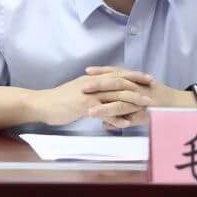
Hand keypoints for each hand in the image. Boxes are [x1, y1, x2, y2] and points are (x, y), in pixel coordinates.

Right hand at [33, 70, 152, 126]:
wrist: (43, 104)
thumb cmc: (60, 100)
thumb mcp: (79, 91)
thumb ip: (92, 92)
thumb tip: (103, 96)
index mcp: (93, 79)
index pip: (117, 74)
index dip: (133, 75)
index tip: (147, 78)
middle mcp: (93, 83)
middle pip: (120, 82)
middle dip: (138, 86)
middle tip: (152, 90)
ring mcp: (90, 94)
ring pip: (116, 95)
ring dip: (132, 100)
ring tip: (146, 106)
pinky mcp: (85, 106)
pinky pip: (105, 111)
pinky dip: (116, 117)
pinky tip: (126, 123)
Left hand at [83, 66, 185, 128]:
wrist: (179, 106)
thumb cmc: (159, 99)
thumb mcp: (142, 93)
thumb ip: (125, 96)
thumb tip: (105, 115)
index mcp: (136, 80)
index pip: (116, 72)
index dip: (102, 71)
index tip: (87, 71)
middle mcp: (138, 88)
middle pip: (116, 83)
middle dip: (99, 85)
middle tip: (83, 88)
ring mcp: (141, 101)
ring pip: (120, 102)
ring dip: (104, 107)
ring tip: (88, 112)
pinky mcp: (144, 115)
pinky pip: (130, 118)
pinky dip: (118, 122)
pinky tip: (106, 125)